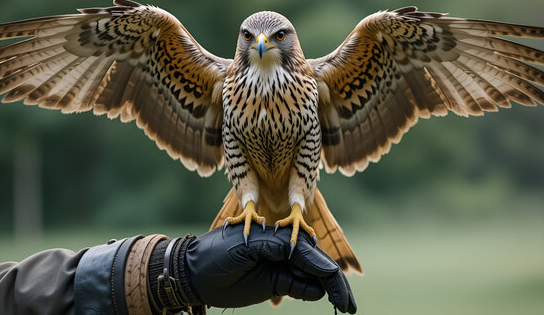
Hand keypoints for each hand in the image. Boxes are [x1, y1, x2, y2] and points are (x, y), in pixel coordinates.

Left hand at [185, 223, 356, 312]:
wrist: (195, 274)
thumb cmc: (216, 254)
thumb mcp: (246, 247)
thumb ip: (277, 250)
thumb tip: (304, 255)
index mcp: (277, 237)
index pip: (310, 254)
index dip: (327, 272)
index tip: (339, 289)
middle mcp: (284, 250)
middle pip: (317, 265)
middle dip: (335, 283)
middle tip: (348, 307)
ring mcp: (281, 266)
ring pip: (313, 277)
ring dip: (330, 289)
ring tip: (345, 306)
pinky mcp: (277, 281)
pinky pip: (301, 287)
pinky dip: (315, 293)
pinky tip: (326, 299)